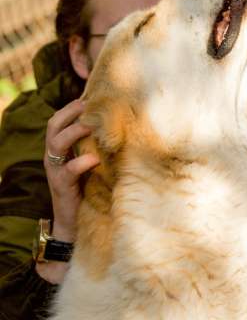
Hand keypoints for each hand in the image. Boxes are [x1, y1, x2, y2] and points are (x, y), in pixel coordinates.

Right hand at [44, 99, 99, 242]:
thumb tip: (119, 125)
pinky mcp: (61, 186)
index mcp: (60, 148)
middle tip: (89, 105)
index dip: (71, 106)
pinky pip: (68, 170)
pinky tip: (95, 158)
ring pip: (56, 142)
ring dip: (75, 130)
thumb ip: (96, 146)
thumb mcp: (91, 164)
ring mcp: (55, 171)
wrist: (75, 223)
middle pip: (53, 125)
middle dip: (70, 112)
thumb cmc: (87, 189)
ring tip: (91, 124)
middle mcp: (54, 156)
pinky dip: (81, 162)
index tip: (90, 96)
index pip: (59, 119)